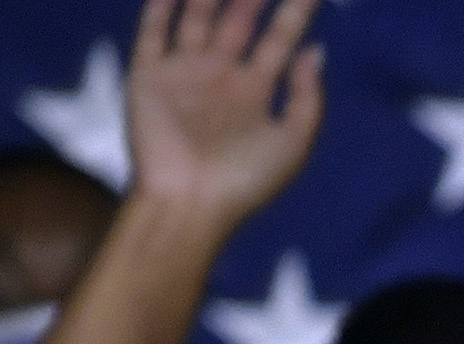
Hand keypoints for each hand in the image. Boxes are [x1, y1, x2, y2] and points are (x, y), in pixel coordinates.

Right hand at [122, 0, 324, 231]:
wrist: (188, 203)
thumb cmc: (244, 181)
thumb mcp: (293, 143)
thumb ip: (308, 98)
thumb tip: (315, 49)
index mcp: (256, 92)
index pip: (280, 39)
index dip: (296, 11)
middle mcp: (221, 76)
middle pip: (240, 20)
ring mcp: (185, 72)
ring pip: (198, 16)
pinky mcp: (148, 76)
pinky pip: (153, 32)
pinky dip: (160, 7)